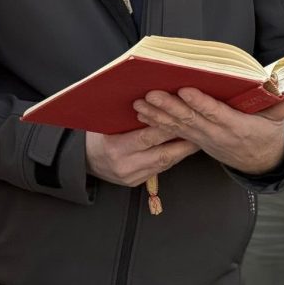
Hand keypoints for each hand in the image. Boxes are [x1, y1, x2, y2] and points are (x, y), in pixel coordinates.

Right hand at [84, 125, 199, 187]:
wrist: (82, 159)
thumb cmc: (94, 135)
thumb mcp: (106, 122)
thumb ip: (127, 116)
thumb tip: (153, 102)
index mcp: (115, 147)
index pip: (147, 137)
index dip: (168, 127)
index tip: (184, 118)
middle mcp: (124, 165)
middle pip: (161, 153)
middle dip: (183, 142)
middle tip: (201, 130)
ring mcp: (130, 176)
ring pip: (164, 164)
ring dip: (182, 151)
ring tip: (198, 138)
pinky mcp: (135, 183)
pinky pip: (159, 170)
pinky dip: (172, 158)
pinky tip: (182, 149)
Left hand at [133, 88, 283, 174]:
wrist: (258, 160)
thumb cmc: (265, 132)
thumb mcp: (276, 121)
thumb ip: (280, 110)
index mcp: (237, 127)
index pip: (217, 114)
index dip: (201, 104)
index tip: (186, 90)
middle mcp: (217, 135)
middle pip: (191, 120)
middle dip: (169, 107)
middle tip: (151, 93)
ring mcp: (203, 139)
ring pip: (177, 126)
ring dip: (157, 115)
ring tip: (139, 103)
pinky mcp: (194, 140)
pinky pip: (173, 132)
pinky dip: (157, 123)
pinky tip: (141, 113)